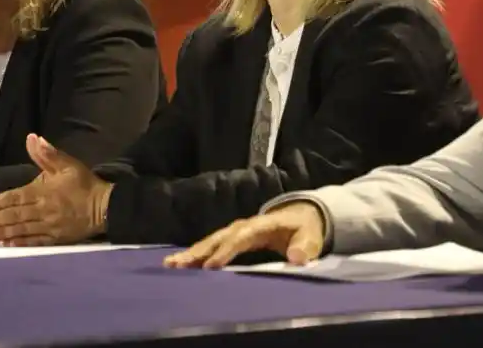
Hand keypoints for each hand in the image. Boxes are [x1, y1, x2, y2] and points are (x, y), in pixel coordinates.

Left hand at [0, 134, 111, 245]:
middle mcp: (42, 210)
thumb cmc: (84, 184)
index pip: (12, 198)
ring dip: (0, 234)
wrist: (106, 206)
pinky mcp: (55, 238)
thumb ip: (48, 154)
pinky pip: (34, 241)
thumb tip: (33, 138)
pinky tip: (6, 245)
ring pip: (20, 230)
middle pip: (12, 216)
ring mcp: (48, 226)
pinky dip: (19, 243)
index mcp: (42, 191)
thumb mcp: (68, 164)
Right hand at [164, 202, 326, 268]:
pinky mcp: (233, 239)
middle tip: (178, 264)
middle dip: (199, 251)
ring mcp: (237, 231)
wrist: (302, 216)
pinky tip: (181, 264)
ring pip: (211, 241)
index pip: (241, 237)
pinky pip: (212, 246)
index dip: (226, 250)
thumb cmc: (305, 229)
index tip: (211, 266)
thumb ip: (305, 246)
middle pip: (219, 237)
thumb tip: (297, 258)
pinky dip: (196, 254)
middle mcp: (245, 226)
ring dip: (192, 253)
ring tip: (171, 265)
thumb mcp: (311, 236)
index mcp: (262, 224)